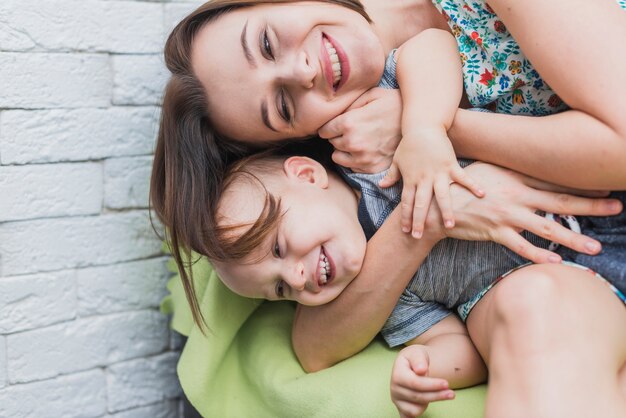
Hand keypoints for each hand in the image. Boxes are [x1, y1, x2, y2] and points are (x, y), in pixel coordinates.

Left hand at [318, 88, 401, 172]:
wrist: (418, 124)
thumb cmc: (395, 105)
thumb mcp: (372, 94)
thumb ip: (350, 103)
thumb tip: (335, 112)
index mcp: (349, 123)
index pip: (324, 130)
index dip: (330, 126)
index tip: (338, 124)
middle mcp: (353, 143)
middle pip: (332, 143)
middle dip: (338, 136)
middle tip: (353, 129)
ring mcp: (362, 158)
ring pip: (338, 157)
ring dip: (344, 150)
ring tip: (357, 140)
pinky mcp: (371, 168)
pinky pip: (351, 167)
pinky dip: (355, 159)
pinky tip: (366, 149)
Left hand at [380, 127, 483, 237]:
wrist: (423, 126)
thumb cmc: (409, 144)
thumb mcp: (397, 160)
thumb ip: (391, 175)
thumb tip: (381, 186)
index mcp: (410, 180)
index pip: (406, 203)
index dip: (405, 217)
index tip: (406, 231)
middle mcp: (424, 179)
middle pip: (421, 204)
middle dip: (419, 221)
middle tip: (419, 236)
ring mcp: (438, 173)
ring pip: (442, 195)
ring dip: (446, 210)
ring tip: (450, 225)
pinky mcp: (451, 165)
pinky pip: (463, 178)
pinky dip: (472, 186)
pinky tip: (481, 195)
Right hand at [391, 345, 454, 417]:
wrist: (411, 364)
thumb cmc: (415, 358)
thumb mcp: (417, 352)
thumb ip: (419, 359)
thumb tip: (421, 370)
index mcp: (397, 374)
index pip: (415, 383)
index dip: (432, 385)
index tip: (446, 384)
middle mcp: (394, 389)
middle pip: (418, 397)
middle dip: (437, 396)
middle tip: (452, 393)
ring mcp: (397, 400)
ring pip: (416, 409)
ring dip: (429, 402)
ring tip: (435, 393)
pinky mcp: (401, 408)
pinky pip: (410, 416)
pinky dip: (418, 412)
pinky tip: (424, 408)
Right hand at [425, 162, 623, 263]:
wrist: (436, 205)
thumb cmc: (462, 187)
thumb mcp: (488, 171)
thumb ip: (511, 173)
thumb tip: (530, 173)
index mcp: (515, 178)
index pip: (555, 181)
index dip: (581, 185)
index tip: (605, 188)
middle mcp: (516, 194)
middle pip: (560, 201)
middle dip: (591, 206)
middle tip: (616, 208)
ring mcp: (506, 214)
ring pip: (546, 227)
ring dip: (572, 238)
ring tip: (595, 248)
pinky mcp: (494, 231)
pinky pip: (520, 246)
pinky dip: (538, 254)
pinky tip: (557, 261)